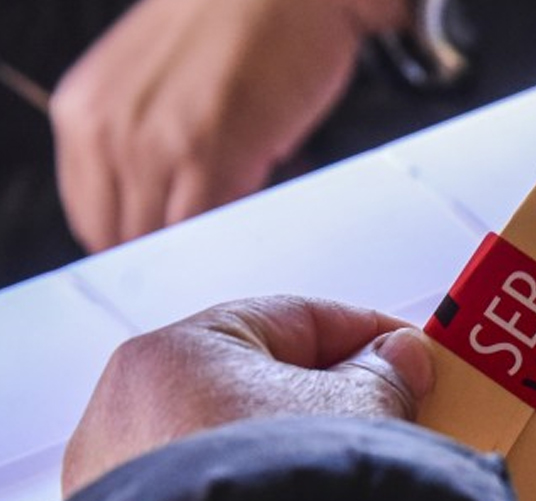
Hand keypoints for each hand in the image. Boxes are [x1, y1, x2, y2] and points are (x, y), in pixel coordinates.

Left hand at [51, 0, 409, 250]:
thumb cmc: (242, 21)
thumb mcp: (158, 81)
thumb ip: (145, 140)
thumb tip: (167, 204)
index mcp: (82, 111)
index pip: (93, 217)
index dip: (138, 239)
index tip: (172, 244)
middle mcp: (106, 129)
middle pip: (125, 237)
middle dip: (171, 246)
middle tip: (213, 236)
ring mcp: (154, 145)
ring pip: (169, 239)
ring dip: (206, 243)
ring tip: (239, 216)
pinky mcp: (210, 154)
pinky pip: (211, 227)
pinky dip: (235, 234)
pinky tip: (255, 208)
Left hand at [62, 296, 435, 497]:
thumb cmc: (283, 492)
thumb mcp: (358, 411)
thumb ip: (385, 373)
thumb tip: (398, 360)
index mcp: (175, 350)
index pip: (294, 319)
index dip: (367, 334)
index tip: (414, 355)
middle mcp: (129, 407)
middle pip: (261, 380)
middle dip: (333, 396)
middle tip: (398, 410)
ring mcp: (124, 478)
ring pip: (238, 439)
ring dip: (301, 447)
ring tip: (362, 470)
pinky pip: (220, 492)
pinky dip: (267, 493)